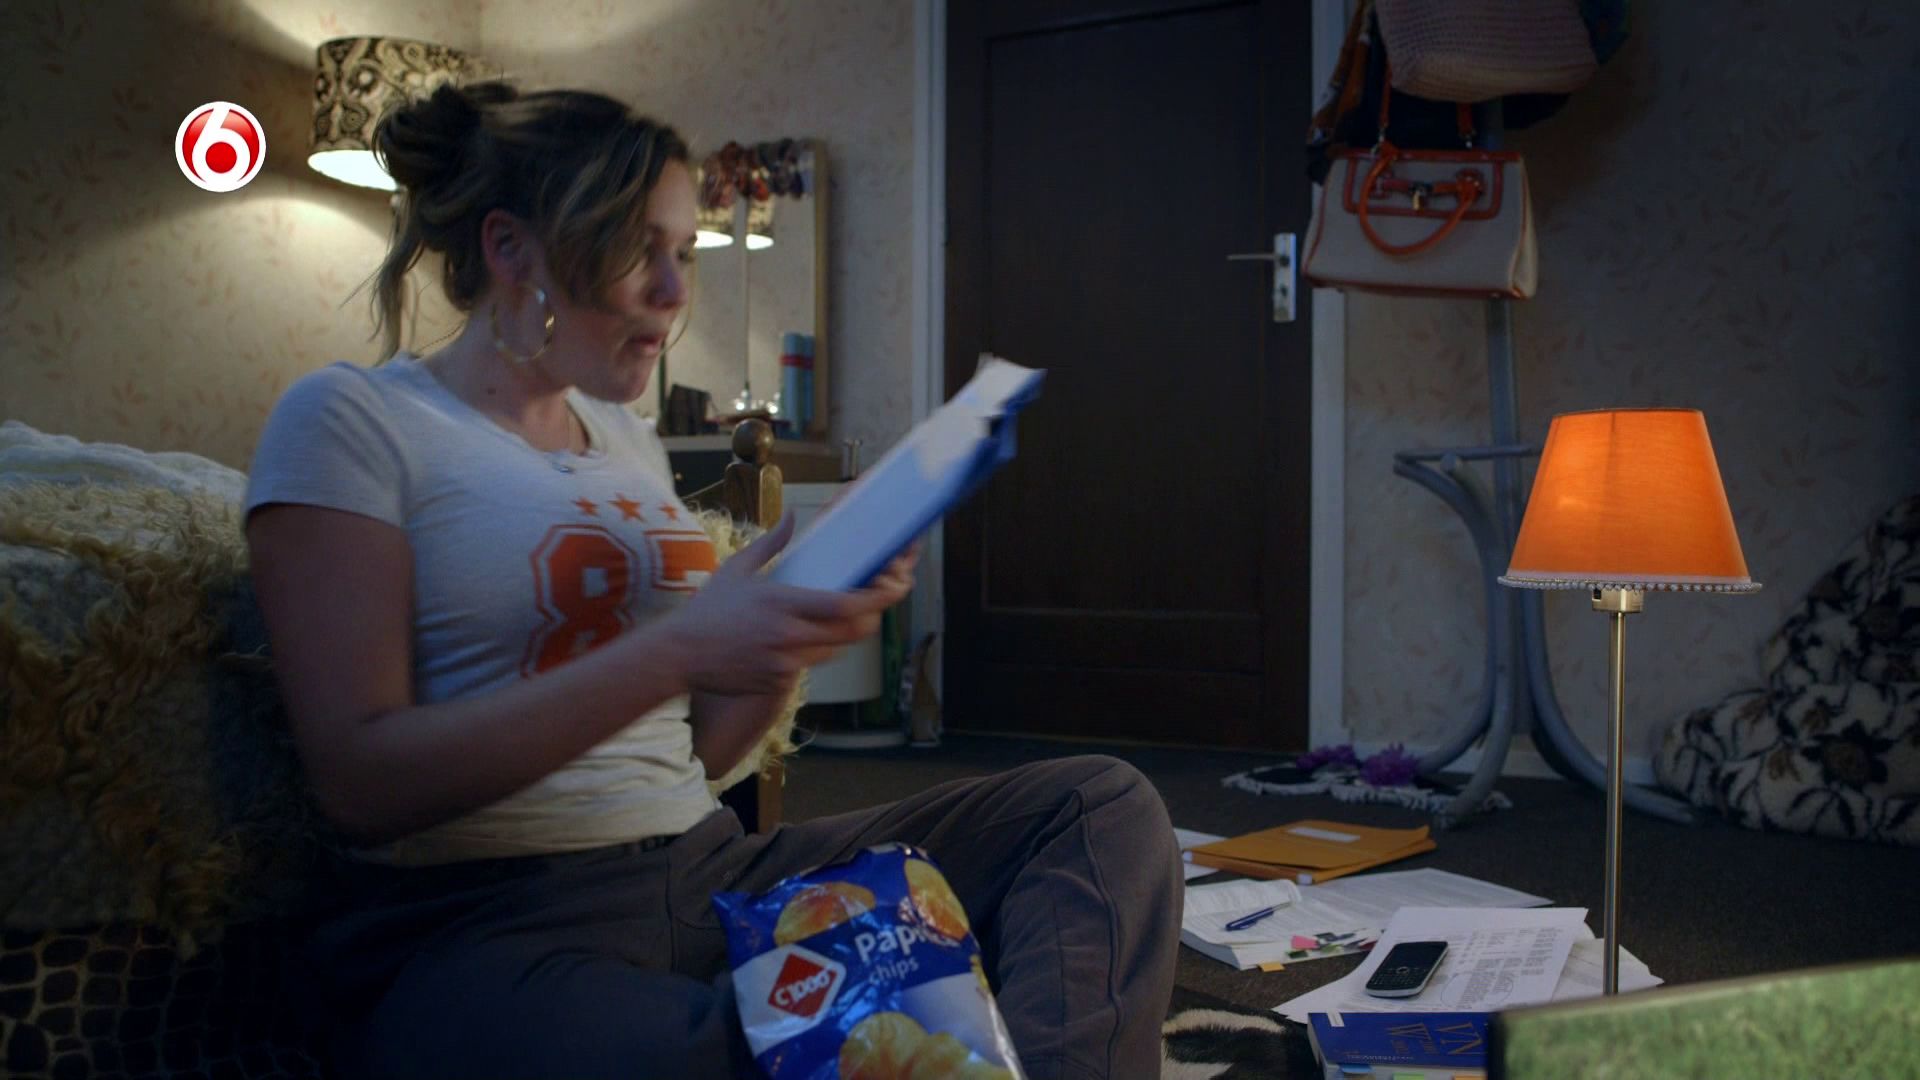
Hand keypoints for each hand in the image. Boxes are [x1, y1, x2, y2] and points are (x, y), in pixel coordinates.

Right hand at [659, 514, 906, 696]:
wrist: (679, 655)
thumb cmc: (708, 610)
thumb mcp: (737, 569)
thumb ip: (772, 542)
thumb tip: (792, 514)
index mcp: (783, 603)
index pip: (845, 606)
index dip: (874, 600)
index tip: (888, 588)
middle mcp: (789, 635)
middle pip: (851, 632)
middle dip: (867, 619)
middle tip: (869, 606)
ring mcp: (785, 663)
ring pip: (834, 650)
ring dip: (839, 636)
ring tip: (829, 620)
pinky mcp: (779, 684)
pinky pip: (809, 667)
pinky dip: (811, 654)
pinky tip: (794, 642)